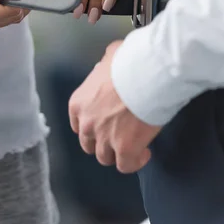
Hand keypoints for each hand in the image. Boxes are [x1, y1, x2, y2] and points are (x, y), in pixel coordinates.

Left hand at [69, 41, 161, 173]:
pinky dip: (135, 162)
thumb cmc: (129, 62)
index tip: (105, 123)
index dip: (91, 126)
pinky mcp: (125, 150)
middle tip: (119, 135)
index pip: (77, 124)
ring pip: (105, 158)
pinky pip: (126, 166)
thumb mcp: (110, 56)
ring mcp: (104, 139)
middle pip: (89, 144)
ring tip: (133, 145)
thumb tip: (111, 60)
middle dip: (103, 142)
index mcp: (78, 103)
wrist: (146, 75)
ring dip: (118, 153)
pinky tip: (145, 152)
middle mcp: (86, 124)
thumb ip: (105, 64)